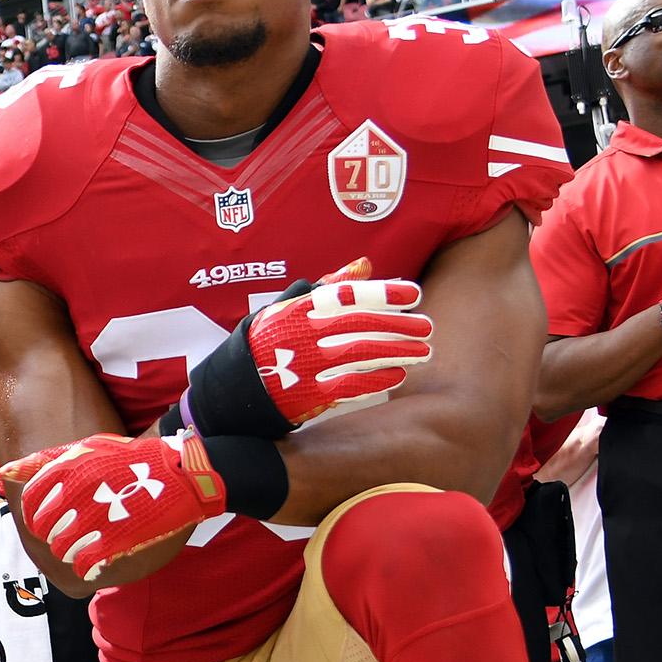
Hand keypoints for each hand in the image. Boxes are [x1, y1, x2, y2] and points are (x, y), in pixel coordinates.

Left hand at [3, 429, 226, 584]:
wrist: (180, 473)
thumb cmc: (129, 460)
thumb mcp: (86, 449)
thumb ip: (43, 462)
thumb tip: (4, 473)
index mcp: (69, 468)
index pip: (31, 503)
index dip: (36, 517)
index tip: (48, 520)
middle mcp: (78, 491)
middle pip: (44, 529)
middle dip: (52, 536)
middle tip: (68, 535)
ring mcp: (97, 517)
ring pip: (61, 549)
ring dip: (69, 552)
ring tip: (83, 547)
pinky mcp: (115, 540)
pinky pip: (83, 564)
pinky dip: (85, 566)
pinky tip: (95, 561)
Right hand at [240, 265, 432, 426]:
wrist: (234, 389)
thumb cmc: (266, 343)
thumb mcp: (288, 308)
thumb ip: (327, 288)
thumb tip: (365, 265)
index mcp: (298, 309)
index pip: (348, 295)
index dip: (383, 293)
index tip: (413, 293)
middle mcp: (301, 334)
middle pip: (361, 324)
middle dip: (398, 324)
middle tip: (427, 326)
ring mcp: (304, 365)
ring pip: (360, 354)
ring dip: (396, 352)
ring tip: (422, 351)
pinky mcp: (305, 395)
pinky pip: (348, 386)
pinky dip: (376, 381)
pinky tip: (397, 375)